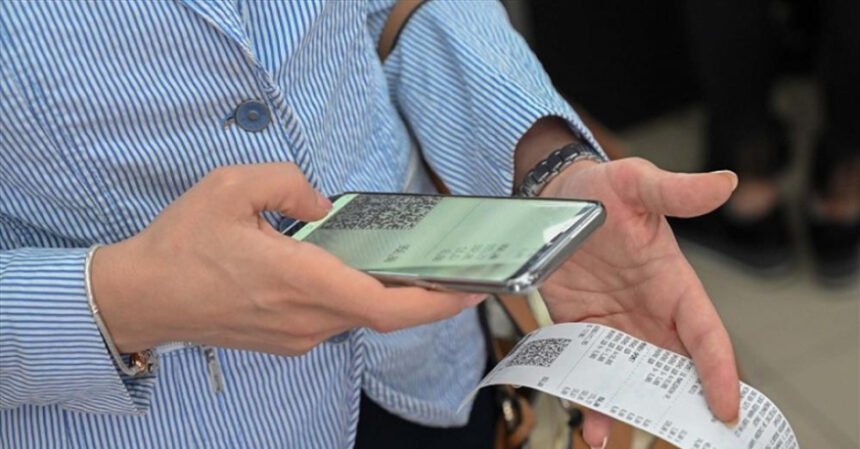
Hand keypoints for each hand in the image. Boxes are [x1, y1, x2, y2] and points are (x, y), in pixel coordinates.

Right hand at [92, 163, 482, 354]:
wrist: (142, 298)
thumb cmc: (181, 245)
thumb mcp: (231, 187)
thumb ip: (289, 183)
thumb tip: (322, 204)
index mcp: (299, 280)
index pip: (385, 305)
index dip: (436, 303)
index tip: (472, 291)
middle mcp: (305, 317)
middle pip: (383, 311)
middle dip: (423, 294)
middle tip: (452, 269)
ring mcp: (297, 335)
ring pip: (359, 314)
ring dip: (385, 291)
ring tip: (402, 261)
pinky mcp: (287, 340)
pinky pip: (335, 318)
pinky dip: (354, 296)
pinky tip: (350, 270)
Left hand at [539, 157, 740, 447]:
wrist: (553, 195)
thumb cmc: (602, 187)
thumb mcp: (637, 183)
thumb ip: (675, 192)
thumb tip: (725, 183)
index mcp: (673, 284)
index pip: (704, 333)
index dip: (717, 369)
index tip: (726, 405)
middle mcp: (648, 311)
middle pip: (672, 367)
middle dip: (678, 403)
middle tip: (679, 435)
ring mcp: (615, 323)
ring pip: (630, 376)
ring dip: (627, 407)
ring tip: (615, 435)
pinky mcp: (579, 328)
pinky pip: (589, 367)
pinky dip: (590, 396)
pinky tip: (589, 424)